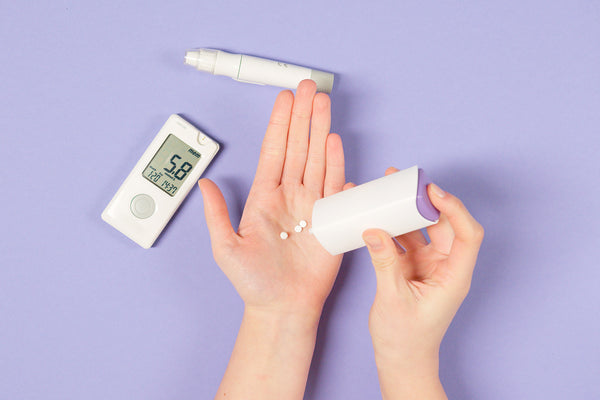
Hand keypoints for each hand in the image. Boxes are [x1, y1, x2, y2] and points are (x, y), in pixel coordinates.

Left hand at [198, 79, 345, 320]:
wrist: (283, 307)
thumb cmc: (254, 282)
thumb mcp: (225, 247)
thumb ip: (217, 213)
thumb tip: (205, 183)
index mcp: (263, 197)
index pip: (273, 152)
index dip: (279, 124)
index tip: (284, 99)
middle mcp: (289, 196)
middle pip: (298, 147)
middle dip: (302, 116)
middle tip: (308, 88)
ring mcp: (311, 205)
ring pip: (317, 159)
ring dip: (320, 130)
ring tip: (323, 104)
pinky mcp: (331, 219)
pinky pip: (334, 186)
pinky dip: (336, 163)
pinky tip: (334, 142)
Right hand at [361, 167, 483, 398]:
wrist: (401, 359)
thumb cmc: (406, 339)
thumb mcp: (393, 299)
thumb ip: (384, 262)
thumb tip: (373, 230)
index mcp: (454, 276)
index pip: (468, 234)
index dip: (454, 209)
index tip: (431, 192)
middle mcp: (446, 267)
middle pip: (445, 225)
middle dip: (427, 201)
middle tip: (405, 182)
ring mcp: (429, 266)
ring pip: (424, 229)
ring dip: (407, 211)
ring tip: (388, 192)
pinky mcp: (412, 267)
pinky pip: (406, 240)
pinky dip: (393, 228)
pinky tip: (378, 217)